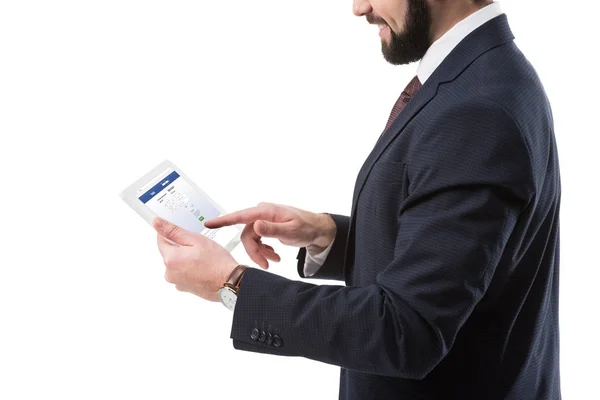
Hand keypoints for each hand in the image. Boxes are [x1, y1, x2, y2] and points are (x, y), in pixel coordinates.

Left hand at [152, 217, 238, 301]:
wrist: (230, 283)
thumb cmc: (216, 262)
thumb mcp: (196, 240)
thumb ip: (174, 231)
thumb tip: (157, 223)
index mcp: (170, 259)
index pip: (161, 240)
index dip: (171, 233)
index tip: (182, 232)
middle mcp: (170, 273)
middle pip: (170, 253)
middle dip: (182, 247)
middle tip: (199, 246)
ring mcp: (177, 282)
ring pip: (178, 263)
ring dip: (187, 258)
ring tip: (204, 258)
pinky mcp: (185, 288)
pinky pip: (184, 273)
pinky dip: (191, 269)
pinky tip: (204, 267)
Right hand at [204, 202, 335, 268]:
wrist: (317, 230)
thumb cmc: (307, 227)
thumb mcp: (291, 230)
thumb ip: (272, 229)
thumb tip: (254, 225)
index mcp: (265, 211)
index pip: (240, 216)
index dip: (223, 221)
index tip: (208, 224)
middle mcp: (262, 213)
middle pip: (246, 235)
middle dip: (254, 252)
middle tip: (265, 265)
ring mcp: (264, 220)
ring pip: (251, 240)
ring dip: (260, 252)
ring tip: (274, 260)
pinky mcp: (266, 226)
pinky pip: (258, 240)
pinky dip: (264, 250)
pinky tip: (274, 256)